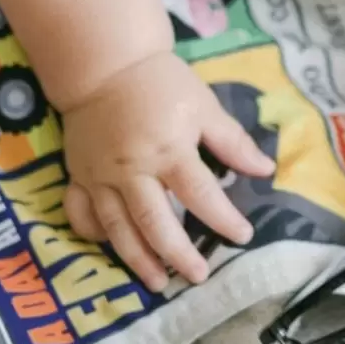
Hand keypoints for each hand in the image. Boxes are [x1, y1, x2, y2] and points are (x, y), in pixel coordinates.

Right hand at [61, 52, 274, 291]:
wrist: (106, 62)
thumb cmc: (161, 81)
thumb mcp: (203, 104)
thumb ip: (232, 141)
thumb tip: (266, 170)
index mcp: (168, 149)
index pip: (200, 195)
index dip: (224, 220)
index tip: (243, 236)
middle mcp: (132, 169)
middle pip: (155, 223)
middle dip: (178, 254)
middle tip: (198, 276)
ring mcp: (100, 175)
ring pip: (118, 228)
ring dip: (138, 259)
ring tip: (159, 281)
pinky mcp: (78, 174)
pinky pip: (81, 213)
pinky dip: (93, 234)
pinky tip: (110, 247)